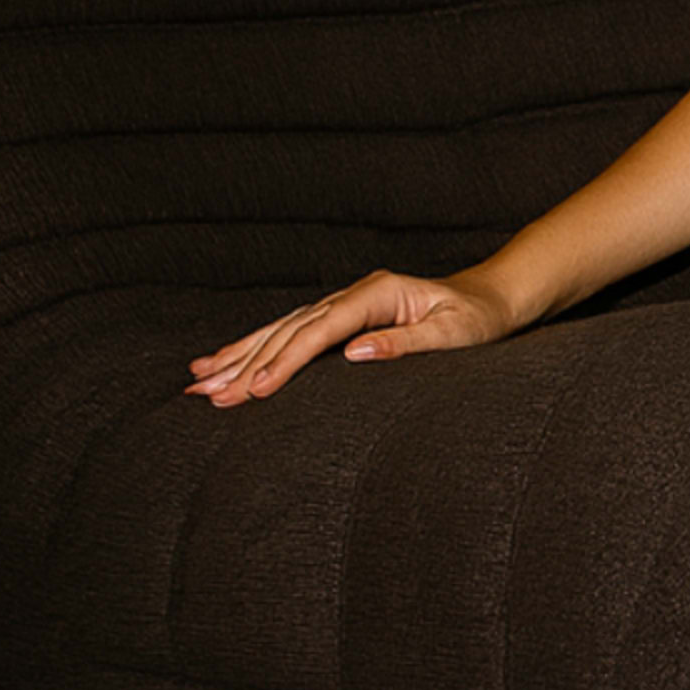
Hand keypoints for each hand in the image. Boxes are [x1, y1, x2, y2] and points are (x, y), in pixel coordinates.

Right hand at [183, 268, 519, 406]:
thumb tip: (356, 352)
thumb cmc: (478, 319)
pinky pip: (290, 332)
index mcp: (379, 294)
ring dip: (239, 356)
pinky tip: (222, 361)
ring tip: (198, 381)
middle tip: (207, 396)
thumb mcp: (455, 333)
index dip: (287, 359)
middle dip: (248, 363)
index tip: (258, 388)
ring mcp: (345, 303)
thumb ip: (408, 342)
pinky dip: (254, 347)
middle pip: (291, 329)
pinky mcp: (341, 317)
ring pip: (281, 329)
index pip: (322, 330)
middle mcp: (355, 294)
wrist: (491, 298)